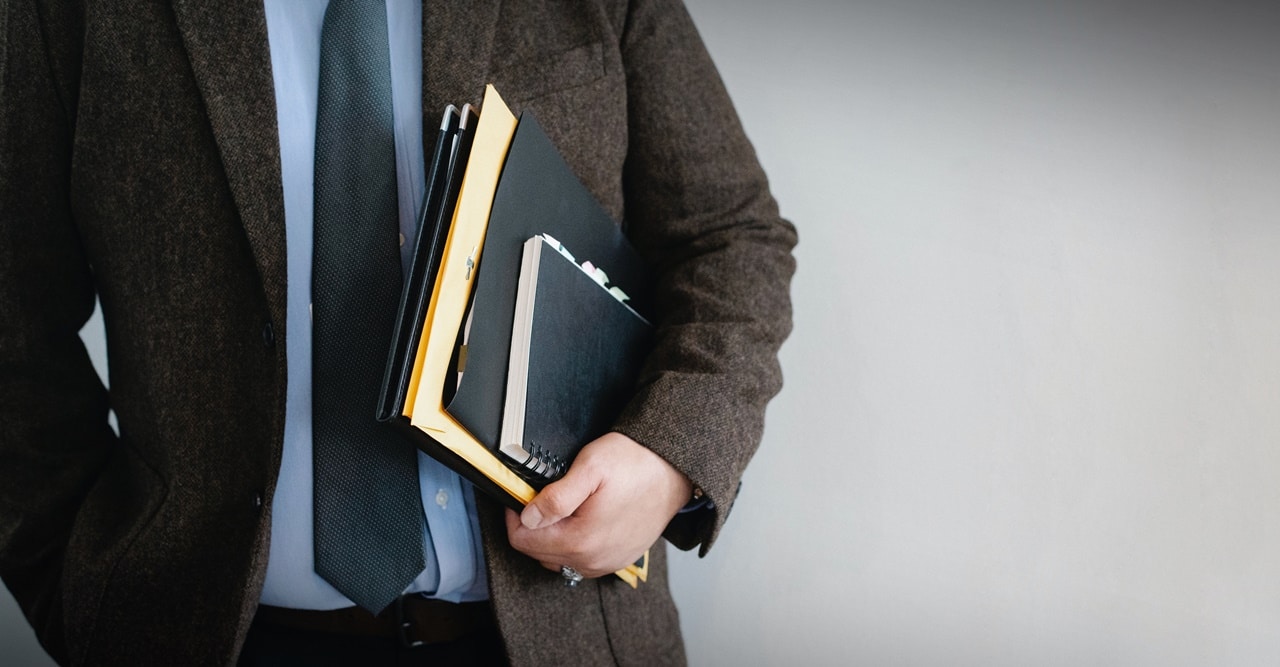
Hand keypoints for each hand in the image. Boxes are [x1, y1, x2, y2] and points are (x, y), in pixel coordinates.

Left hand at [505, 432, 693, 578]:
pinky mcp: (618, 559)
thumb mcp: (590, 468)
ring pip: (558, 558)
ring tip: (565, 506)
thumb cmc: (636, 464)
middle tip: (545, 495)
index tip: (523, 494)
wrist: (675, 470)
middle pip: (538, 552)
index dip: (516, 515)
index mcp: (581, 541)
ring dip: (553, 535)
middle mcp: (592, 561)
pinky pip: (581, 560)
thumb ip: (555, 497)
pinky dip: (573, 542)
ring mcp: (607, 563)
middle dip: (534, 525)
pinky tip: (582, 518)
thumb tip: (527, 517)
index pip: (522, 541)